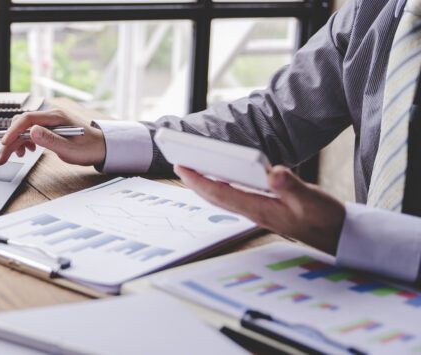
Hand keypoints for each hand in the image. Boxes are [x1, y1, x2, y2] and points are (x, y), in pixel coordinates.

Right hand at [0, 109, 105, 165]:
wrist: (101, 147)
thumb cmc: (89, 148)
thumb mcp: (70, 149)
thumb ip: (50, 140)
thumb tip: (32, 131)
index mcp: (56, 116)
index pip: (27, 119)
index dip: (13, 131)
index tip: (4, 143)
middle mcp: (50, 115)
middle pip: (22, 124)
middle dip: (9, 141)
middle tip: (1, 158)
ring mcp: (49, 121)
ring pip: (23, 128)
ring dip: (15, 142)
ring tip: (16, 156)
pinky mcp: (48, 127)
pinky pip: (30, 131)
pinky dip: (23, 141)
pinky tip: (26, 150)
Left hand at [175, 165, 345, 253]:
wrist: (338, 236)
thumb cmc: (325, 218)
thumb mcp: (311, 199)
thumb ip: (291, 186)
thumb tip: (272, 172)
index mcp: (260, 209)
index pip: (221, 192)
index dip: (199, 180)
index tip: (182, 166)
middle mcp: (254, 212)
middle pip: (216, 196)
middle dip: (195, 182)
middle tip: (178, 164)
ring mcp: (258, 213)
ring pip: (224, 198)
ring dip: (206, 185)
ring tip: (192, 170)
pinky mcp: (265, 211)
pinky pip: (235, 198)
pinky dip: (223, 187)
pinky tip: (221, 179)